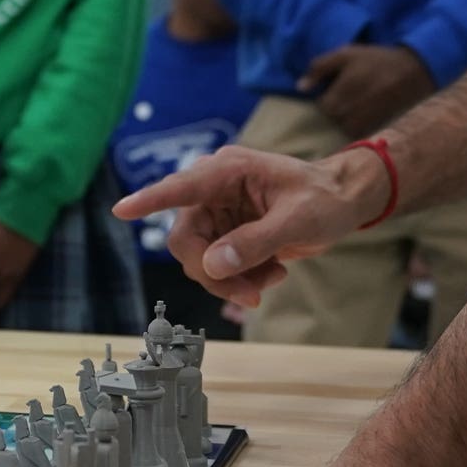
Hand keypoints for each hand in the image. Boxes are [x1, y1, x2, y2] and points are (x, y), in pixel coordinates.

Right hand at [113, 144, 386, 307]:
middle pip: (187, 240)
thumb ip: (254, 242)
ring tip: (272, 278)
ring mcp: (219, 213)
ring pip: (201, 260)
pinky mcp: (227, 233)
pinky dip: (242, 279)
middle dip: (214, 273)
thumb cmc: (325, 198)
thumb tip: (213, 264)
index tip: (121, 210)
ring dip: (232, 280)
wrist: (344, 202)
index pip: (182, 187)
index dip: (149, 200)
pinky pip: (217, 267)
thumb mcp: (297, 220)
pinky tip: (273, 272)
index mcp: (229, 171)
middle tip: (251, 295)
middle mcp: (215, 190)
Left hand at [303, 44, 434, 138]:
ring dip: (348, 120)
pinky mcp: (379, 129)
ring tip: (359, 106)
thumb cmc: (376, 60)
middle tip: (350, 97)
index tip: (337, 90)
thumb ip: (319, 68)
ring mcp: (367, 123)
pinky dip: (361, 127)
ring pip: (346, 129)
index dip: (328, 98)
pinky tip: (369, 114)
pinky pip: (362, 135)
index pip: (323, 107)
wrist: (413, 71)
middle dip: (338, 110)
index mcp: (342, 93)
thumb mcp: (346, 54)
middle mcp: (353, 112)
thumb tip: (300, 88)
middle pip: (334, 120)